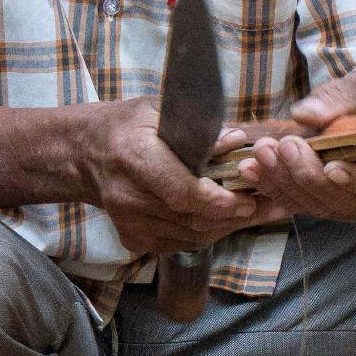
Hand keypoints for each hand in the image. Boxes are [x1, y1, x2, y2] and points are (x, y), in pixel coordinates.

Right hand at [83, 97, 283, 258]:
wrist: (85, 154)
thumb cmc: (126, 126)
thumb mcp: (160, 112)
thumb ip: (200, 129)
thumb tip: (237, 141)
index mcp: (134, 158)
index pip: (180, 192)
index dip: (217, 201)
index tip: (247, 198)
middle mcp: (129, 196)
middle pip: (192, 219)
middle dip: (235, 214)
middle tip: (270, 204)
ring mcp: (129, 223)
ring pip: (192, 236)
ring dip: (228, 225)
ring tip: (258, 211)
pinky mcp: (133, 239)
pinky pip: (182, 243)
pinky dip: (209, 232)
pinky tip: (227, 218)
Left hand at [230, 72, 355, 222]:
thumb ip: (340, 100)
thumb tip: (303, 113)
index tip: (329, 165)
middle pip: (344, 199)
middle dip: (307, 175)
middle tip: (280, 147)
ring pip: (322, 206)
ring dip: (286, 183)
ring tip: (258, 157)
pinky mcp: (339, 209)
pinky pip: (308, 206)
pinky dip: (279, 189)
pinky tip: (254, 170)